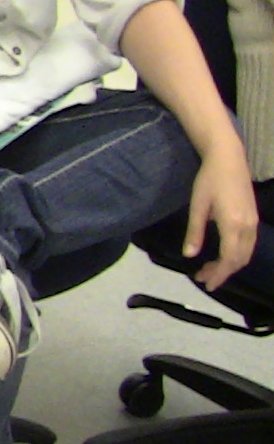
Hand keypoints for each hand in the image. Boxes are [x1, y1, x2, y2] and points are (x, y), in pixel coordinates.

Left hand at [183, 140, 258, 288]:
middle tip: (202, 278)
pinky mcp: (254, 217)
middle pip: (239, 259)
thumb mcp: (197, 206)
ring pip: (246, 253)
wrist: (229, 159)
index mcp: (233, 225)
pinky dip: (236, 255)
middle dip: (222, 272)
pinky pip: (248, 244)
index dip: (219, 274)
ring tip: (209, 269)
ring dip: (229, 265)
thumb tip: (189, 255)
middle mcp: (248, 227)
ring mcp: (254, 222)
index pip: (229, 259)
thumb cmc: (209, 180)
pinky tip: (222, 254)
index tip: (205, 283)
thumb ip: (195, 232)